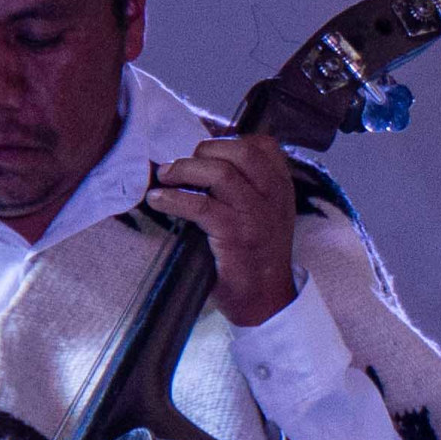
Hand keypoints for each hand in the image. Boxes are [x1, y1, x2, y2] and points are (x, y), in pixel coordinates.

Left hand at [149, 131, 299, 327]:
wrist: (266, 300)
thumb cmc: (256, 257)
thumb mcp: (266, 215)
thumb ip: (248, 187)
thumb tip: (202, 160)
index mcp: (281, 188)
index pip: (264, 145)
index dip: (228, 139)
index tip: (204, 150)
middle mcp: (273, 196)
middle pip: (240, 151)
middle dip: (204, 150)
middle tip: (182, 165)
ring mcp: (256, 215)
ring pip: (220, 173)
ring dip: (184, 170)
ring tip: (164, 177)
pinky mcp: (235, 235)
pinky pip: (201, 205)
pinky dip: (173, 198)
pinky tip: (159, 200)